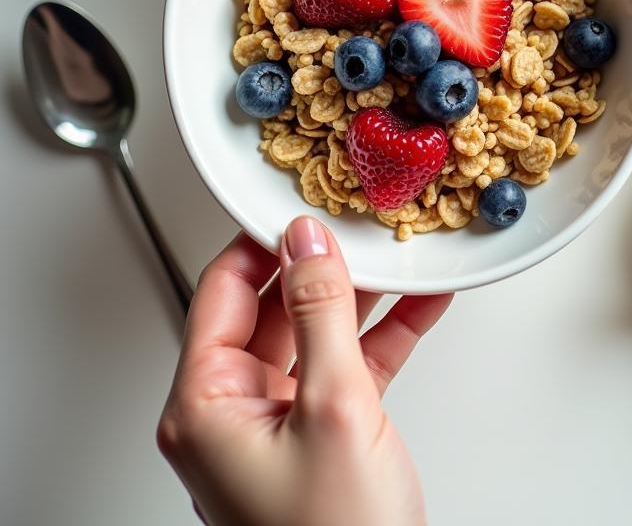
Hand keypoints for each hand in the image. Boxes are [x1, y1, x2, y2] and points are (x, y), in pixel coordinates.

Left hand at [157, 217, 451, 525]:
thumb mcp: (332, 408)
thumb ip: (319, 313)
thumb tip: (307, 243)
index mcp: (206, 404)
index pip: (220, 290)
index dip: (259, 240)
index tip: (299, 203)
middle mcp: (235, 409)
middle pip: (272, 306)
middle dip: (322, 265)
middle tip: (357, 224)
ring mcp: (282, 420)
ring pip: (318, 331)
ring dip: (363, 294)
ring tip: (397, 251)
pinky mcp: (325, 432)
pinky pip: (352, 364)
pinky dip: (386, 332)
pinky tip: (421, 301)